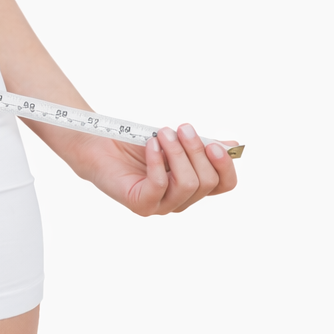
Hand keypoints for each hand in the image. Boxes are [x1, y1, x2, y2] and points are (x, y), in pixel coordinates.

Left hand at [80, 124, 237, 215]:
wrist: (102, 145)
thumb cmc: (139, 144)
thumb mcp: (176, 141)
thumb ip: (202, 145)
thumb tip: (232, 146)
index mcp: (194, 185)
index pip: (224, 184)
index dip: (225, 166)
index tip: (214, 143)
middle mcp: (180, 200)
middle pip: (207, 182)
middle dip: (196, 151)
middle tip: (181, 128)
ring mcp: (161, 206)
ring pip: (187, 184)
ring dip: (177, 153)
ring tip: (162, 134)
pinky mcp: (141, 205)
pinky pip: (159, 185)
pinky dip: (157, 161)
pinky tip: (151, 145)